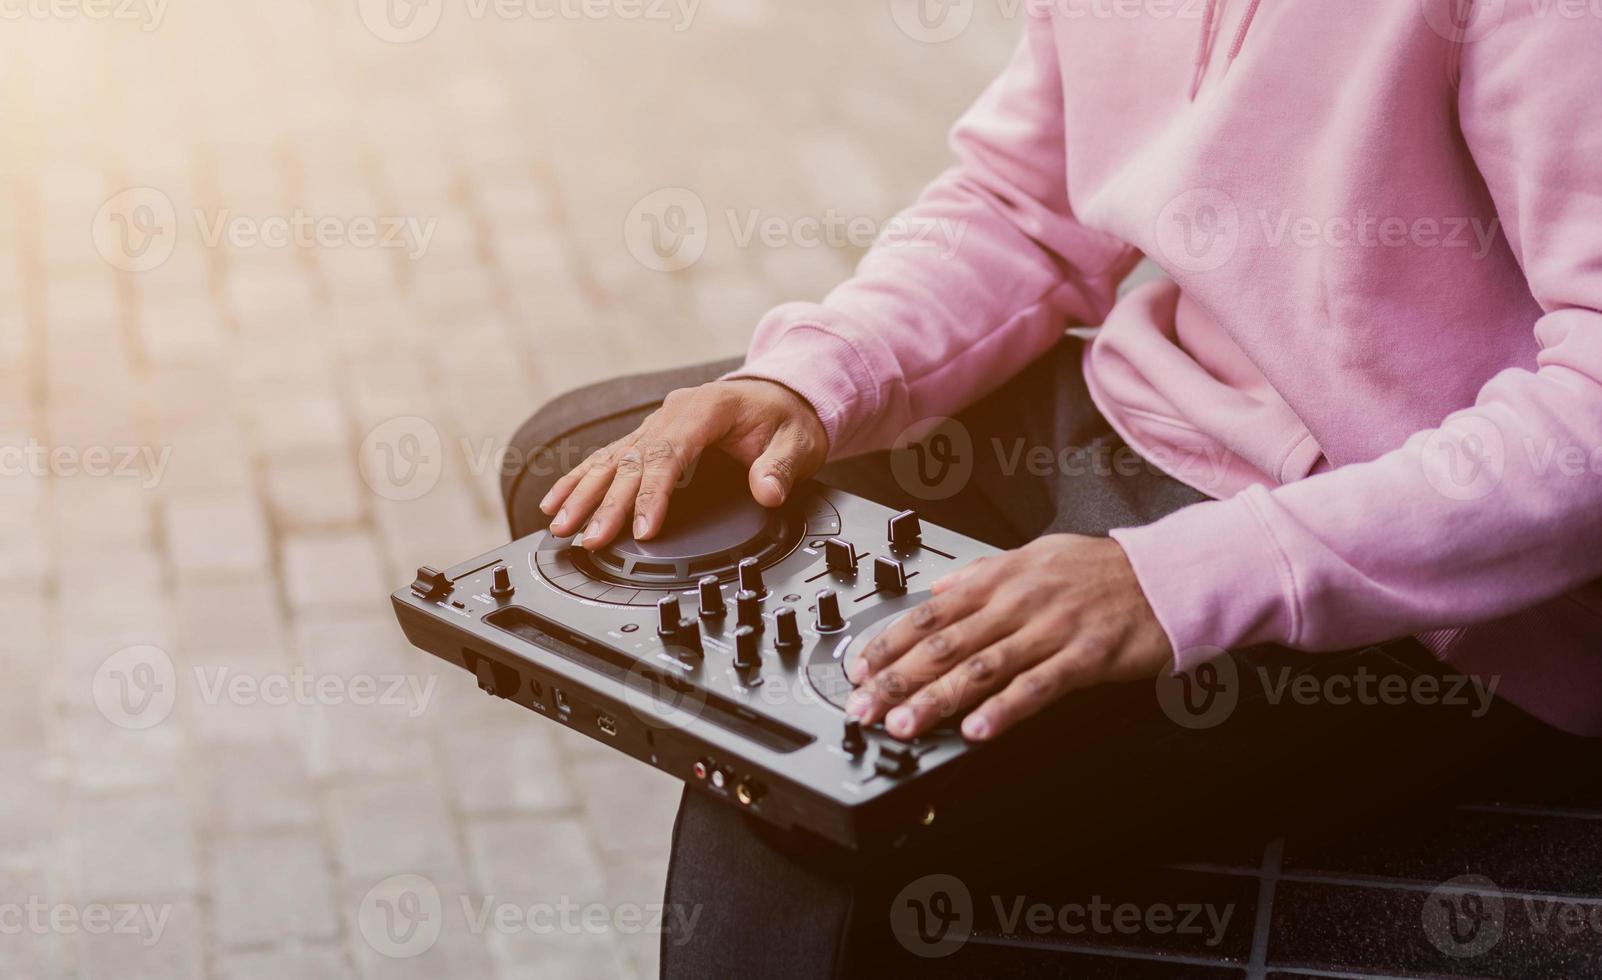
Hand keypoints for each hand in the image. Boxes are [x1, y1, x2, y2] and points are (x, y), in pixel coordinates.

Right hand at [540, 378, 828, 549]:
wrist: (781, 394)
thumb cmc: (786, 419)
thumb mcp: (797, 442)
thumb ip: (780, 467)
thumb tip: (767, 491)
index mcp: (706, 409)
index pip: (670, 454)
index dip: (652, 493)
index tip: (642, 529)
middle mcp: (673, 412)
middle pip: (632, 460)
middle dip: (607, 503)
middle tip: (589, 538)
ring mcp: (657, 422)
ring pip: (611, 458)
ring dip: (583, 492)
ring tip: (560, 525)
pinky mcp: (649, 435)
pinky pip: (609, 456)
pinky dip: (580, 478)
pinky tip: (556, 499)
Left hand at [844, 535, 1171, 741]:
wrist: (1167, 575)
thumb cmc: (1101, 570)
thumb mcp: (1034, 556)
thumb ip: (982, 575)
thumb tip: (937, 587)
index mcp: (1000, 580)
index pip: (929, 612)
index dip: (889, 643)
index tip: (859, 670)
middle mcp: (1018, 603)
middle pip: (945, 644)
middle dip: (898, 679)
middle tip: (864, 708)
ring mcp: (1051, 630)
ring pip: (982, 668)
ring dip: (938, 700)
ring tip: (905, 725)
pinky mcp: (1085, 657)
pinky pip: (1038, 687)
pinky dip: (1004, 710)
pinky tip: (977, 730)